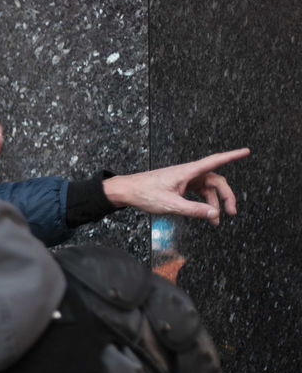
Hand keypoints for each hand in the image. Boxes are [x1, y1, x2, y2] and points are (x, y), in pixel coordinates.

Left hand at [103, 148, 250, 224]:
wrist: (126, 191)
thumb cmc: (145, 193)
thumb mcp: (170, 205)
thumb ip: (193, 210)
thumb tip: (214, 214)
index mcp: (188, 172)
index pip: (215, 161)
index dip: (232, 156)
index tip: (247, 151)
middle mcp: (188, 173)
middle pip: (215, 181)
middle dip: (226, 196)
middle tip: (232, 212)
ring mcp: (184, 179)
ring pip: (206, 189)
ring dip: (213, 204)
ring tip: (215, 221)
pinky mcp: (178, 186)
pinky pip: (197, 193)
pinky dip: (202, 203)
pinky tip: (203, 214)